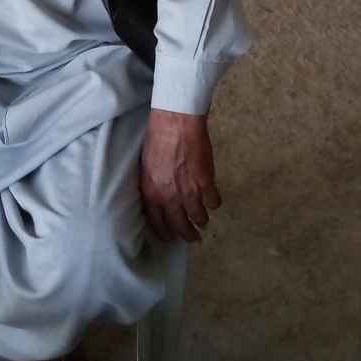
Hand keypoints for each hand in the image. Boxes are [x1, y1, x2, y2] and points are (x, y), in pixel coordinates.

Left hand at [140, 109, 221, 243]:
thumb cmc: (157, 138)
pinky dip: (214, 202)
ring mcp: (189, 192)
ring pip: (199, 218)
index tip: (171, 237)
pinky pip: (214, 202)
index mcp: (151, 193)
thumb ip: (153, 186)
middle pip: (180, 227)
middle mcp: (169, 198)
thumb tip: (158, 198)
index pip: (158, 224)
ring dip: (202, 220)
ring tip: (203, 220)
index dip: (166, 233)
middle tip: (192, 237)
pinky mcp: (206, 183)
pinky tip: (213, 199)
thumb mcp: (146, 166)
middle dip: (187, 235)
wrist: (175, 122)